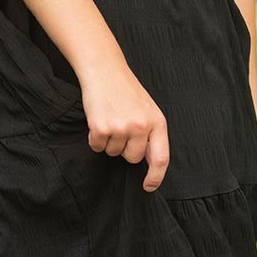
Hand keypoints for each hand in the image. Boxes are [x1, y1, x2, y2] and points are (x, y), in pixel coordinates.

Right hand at [80, 61, 168, 190]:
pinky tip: (98, 119)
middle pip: (132, 158)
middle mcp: (141, 127)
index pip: (161, 158)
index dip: (155, 177)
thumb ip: (150, 134)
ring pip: (113, 153)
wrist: (104, 70)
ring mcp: (121, 128)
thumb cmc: (125, 90)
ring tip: (110, 118)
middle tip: (120, 126)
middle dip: (124, 149)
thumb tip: (149, 162)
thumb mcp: (147, 110)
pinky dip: (95, 137)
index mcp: (157, 122)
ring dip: (109, 141)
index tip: (148, 186)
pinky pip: (97, 146)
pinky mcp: (101, 128)